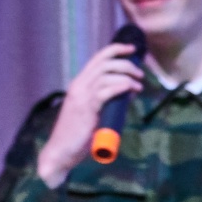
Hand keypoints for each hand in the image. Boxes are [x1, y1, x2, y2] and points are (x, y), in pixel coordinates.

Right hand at [36, 43, 142, 186]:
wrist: (61, 151)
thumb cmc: (78, 134)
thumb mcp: (93, 112)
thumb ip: (107, 99)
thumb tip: (129, 89)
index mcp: (79, 83)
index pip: (98, 58)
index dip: (116, 50)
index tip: (132, 50)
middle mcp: (79, 85)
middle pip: (104, 63)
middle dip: (126, 63)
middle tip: (140, 74)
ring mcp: (81, 96)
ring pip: (106, 74)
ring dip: (126, 76)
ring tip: (138, 85)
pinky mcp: (86, 108)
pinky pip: (105, 91)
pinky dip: (120, 87)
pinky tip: (130, 89)